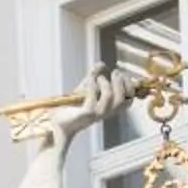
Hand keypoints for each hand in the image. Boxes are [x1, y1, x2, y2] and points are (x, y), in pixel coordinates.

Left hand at [17, 68, 132, 146]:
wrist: (56, 123)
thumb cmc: (72, 108)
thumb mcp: (85, 88)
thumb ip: (94, 76)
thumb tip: (101, 64)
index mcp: (108, 109)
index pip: (129, 101)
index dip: (131, 88)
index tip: (123, 76)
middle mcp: (104, 113)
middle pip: (123, 99)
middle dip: (121, 83)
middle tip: (114, 72)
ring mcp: (95, 115)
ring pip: (110, 97)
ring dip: (106, 83)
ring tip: (99, 78)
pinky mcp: (84, 114)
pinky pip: (93, 98)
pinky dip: (92, 85)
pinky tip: (88, 80)